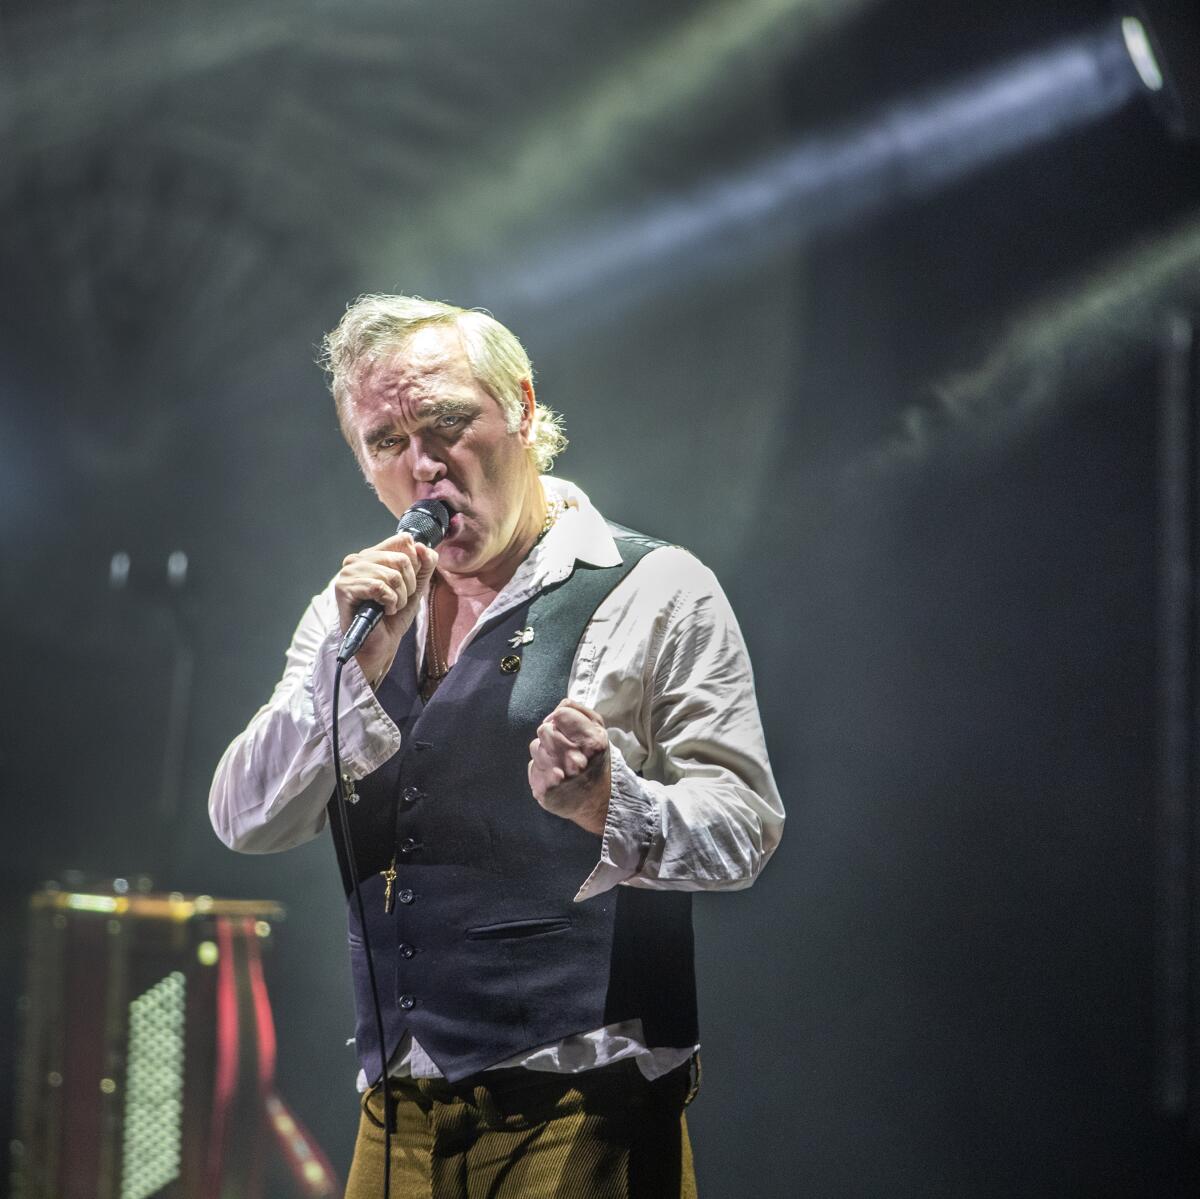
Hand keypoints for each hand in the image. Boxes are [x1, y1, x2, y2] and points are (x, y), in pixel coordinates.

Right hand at [334, 532, 436, 685]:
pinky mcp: (345, 587)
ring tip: (390, 607)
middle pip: (402, 558)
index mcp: (373, 555)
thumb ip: (425, 565)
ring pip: (392, 575)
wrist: (380, 645)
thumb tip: (423, 546)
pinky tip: (383, 610)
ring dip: (399, 598)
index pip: (404, 540)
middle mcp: (358, 559)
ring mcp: (349, 572)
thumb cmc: (393, 617)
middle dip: (408, 586)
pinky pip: (380, 587)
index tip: (409, 584)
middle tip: (398, 600)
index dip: (415, 564)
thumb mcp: (415, 587)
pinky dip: (389, 602)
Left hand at [528, 699, 610, 834]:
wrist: (598, 802)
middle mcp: (576, 759)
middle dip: (552, 735)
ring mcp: (559, 777)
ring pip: (535, 746)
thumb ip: (579, 711)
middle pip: (544, 729)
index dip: (562, 719)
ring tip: (560, 762)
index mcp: (592, 741)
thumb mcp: (599, 731)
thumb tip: (557, 708)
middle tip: (565, 748)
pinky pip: (532, 765)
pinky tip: (554, 775)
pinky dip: (541, 768)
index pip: (560, 713)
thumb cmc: (595, 761)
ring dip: (545, 752)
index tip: (568, 729)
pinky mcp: (544, 791)